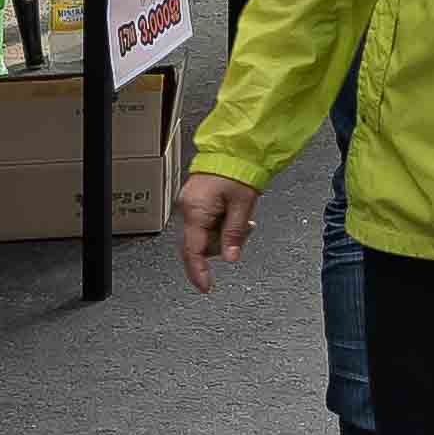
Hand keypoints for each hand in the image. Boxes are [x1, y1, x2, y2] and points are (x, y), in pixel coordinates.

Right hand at [172, 171, 261, 294]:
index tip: (206, 287)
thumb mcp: (243, 203)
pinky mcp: (196, 200)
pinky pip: (206, 222)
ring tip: (243, 215)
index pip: (193, 251)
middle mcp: (188, 208)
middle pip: (201, 244)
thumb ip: (234, 233)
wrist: (236, 147)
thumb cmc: (239, 169)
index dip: (199, 271)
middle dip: (223, 242)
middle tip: (245, 227)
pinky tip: (235, 212)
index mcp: (196, 210)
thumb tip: (230, 258)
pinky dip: (221, 222)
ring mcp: (190, 204)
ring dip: (224, 231)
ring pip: (206, 234)